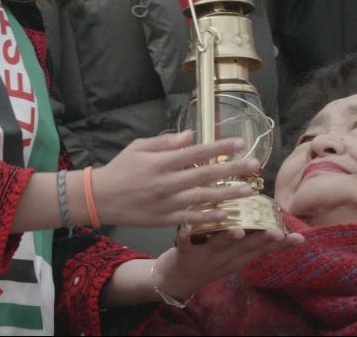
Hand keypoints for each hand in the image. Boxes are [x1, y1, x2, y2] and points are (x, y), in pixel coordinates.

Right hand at [92, 130, 262, 227]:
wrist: (101, 198)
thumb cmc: (121, 168)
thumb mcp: (139, 147)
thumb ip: (166, 141)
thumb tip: (191, 135)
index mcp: (162, 161)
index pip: (197, 152)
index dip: (220, 147)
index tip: (241, 142)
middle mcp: (167, 182)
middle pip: (206, 174)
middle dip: (233, 169)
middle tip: (255, 165)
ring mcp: (167, 203)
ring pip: (203, 198)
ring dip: (228, 194)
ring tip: (249, 190)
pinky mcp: (165, 219)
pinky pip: (191, 218)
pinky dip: (208, 217)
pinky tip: (226, 215)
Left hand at [152, 226, 304, 301]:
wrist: (177, 281)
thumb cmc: (211, 260)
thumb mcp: (235, 255)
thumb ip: (253, 241)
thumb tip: (276, 224)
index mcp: (237, 256)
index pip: (262, 249)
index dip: (280, 244)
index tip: (298, 238)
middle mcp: (225, 257)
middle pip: (245, 247)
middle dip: (261, 240)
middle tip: (277, 233)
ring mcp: (205, 257)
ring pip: (218, 246)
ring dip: (228, 238)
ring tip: (238, 231)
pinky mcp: (185, 256)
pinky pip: (185, 247)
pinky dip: (184, 240)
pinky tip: (183, 232)